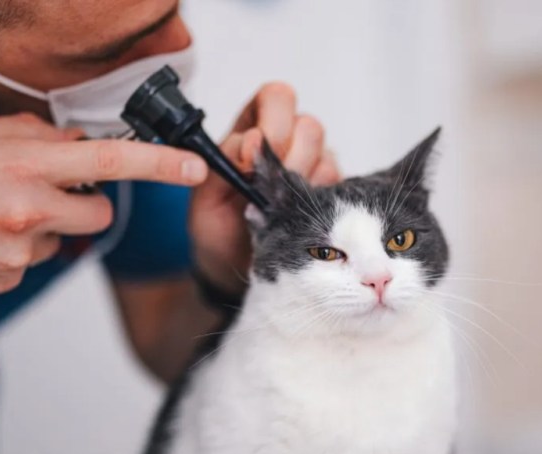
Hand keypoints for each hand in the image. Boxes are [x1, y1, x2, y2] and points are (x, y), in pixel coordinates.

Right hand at [0, 113, 207, 306]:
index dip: (160, 164)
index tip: (195, 167)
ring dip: (40, 227)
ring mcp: (16, 255)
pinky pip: (28, 263)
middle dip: (85, 205)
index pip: (110, 161)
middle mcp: (27, 213)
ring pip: (60, 240)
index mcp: (21, 167)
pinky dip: (12, 251)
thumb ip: (31, 138)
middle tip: (47, 191)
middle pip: (99, 215)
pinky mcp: (2, 283)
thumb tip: (75, 145)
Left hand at [190, 83, 340, 293]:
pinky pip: (337, 186)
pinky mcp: (331, 192)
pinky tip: (297, 219)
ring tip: (279, 209)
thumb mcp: (205, 195)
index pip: (277, 97)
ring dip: (302, 183)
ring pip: (326, 156)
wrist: (234, 266)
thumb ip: (223, 161)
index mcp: (252, 129)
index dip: (272, 121)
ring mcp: (313, 166)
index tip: (254, 158)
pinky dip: (317, 202)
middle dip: (289, 158)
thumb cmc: (217, 226)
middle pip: (309, 126)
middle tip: (269, 191)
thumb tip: (251, 141)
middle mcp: (288, 141)